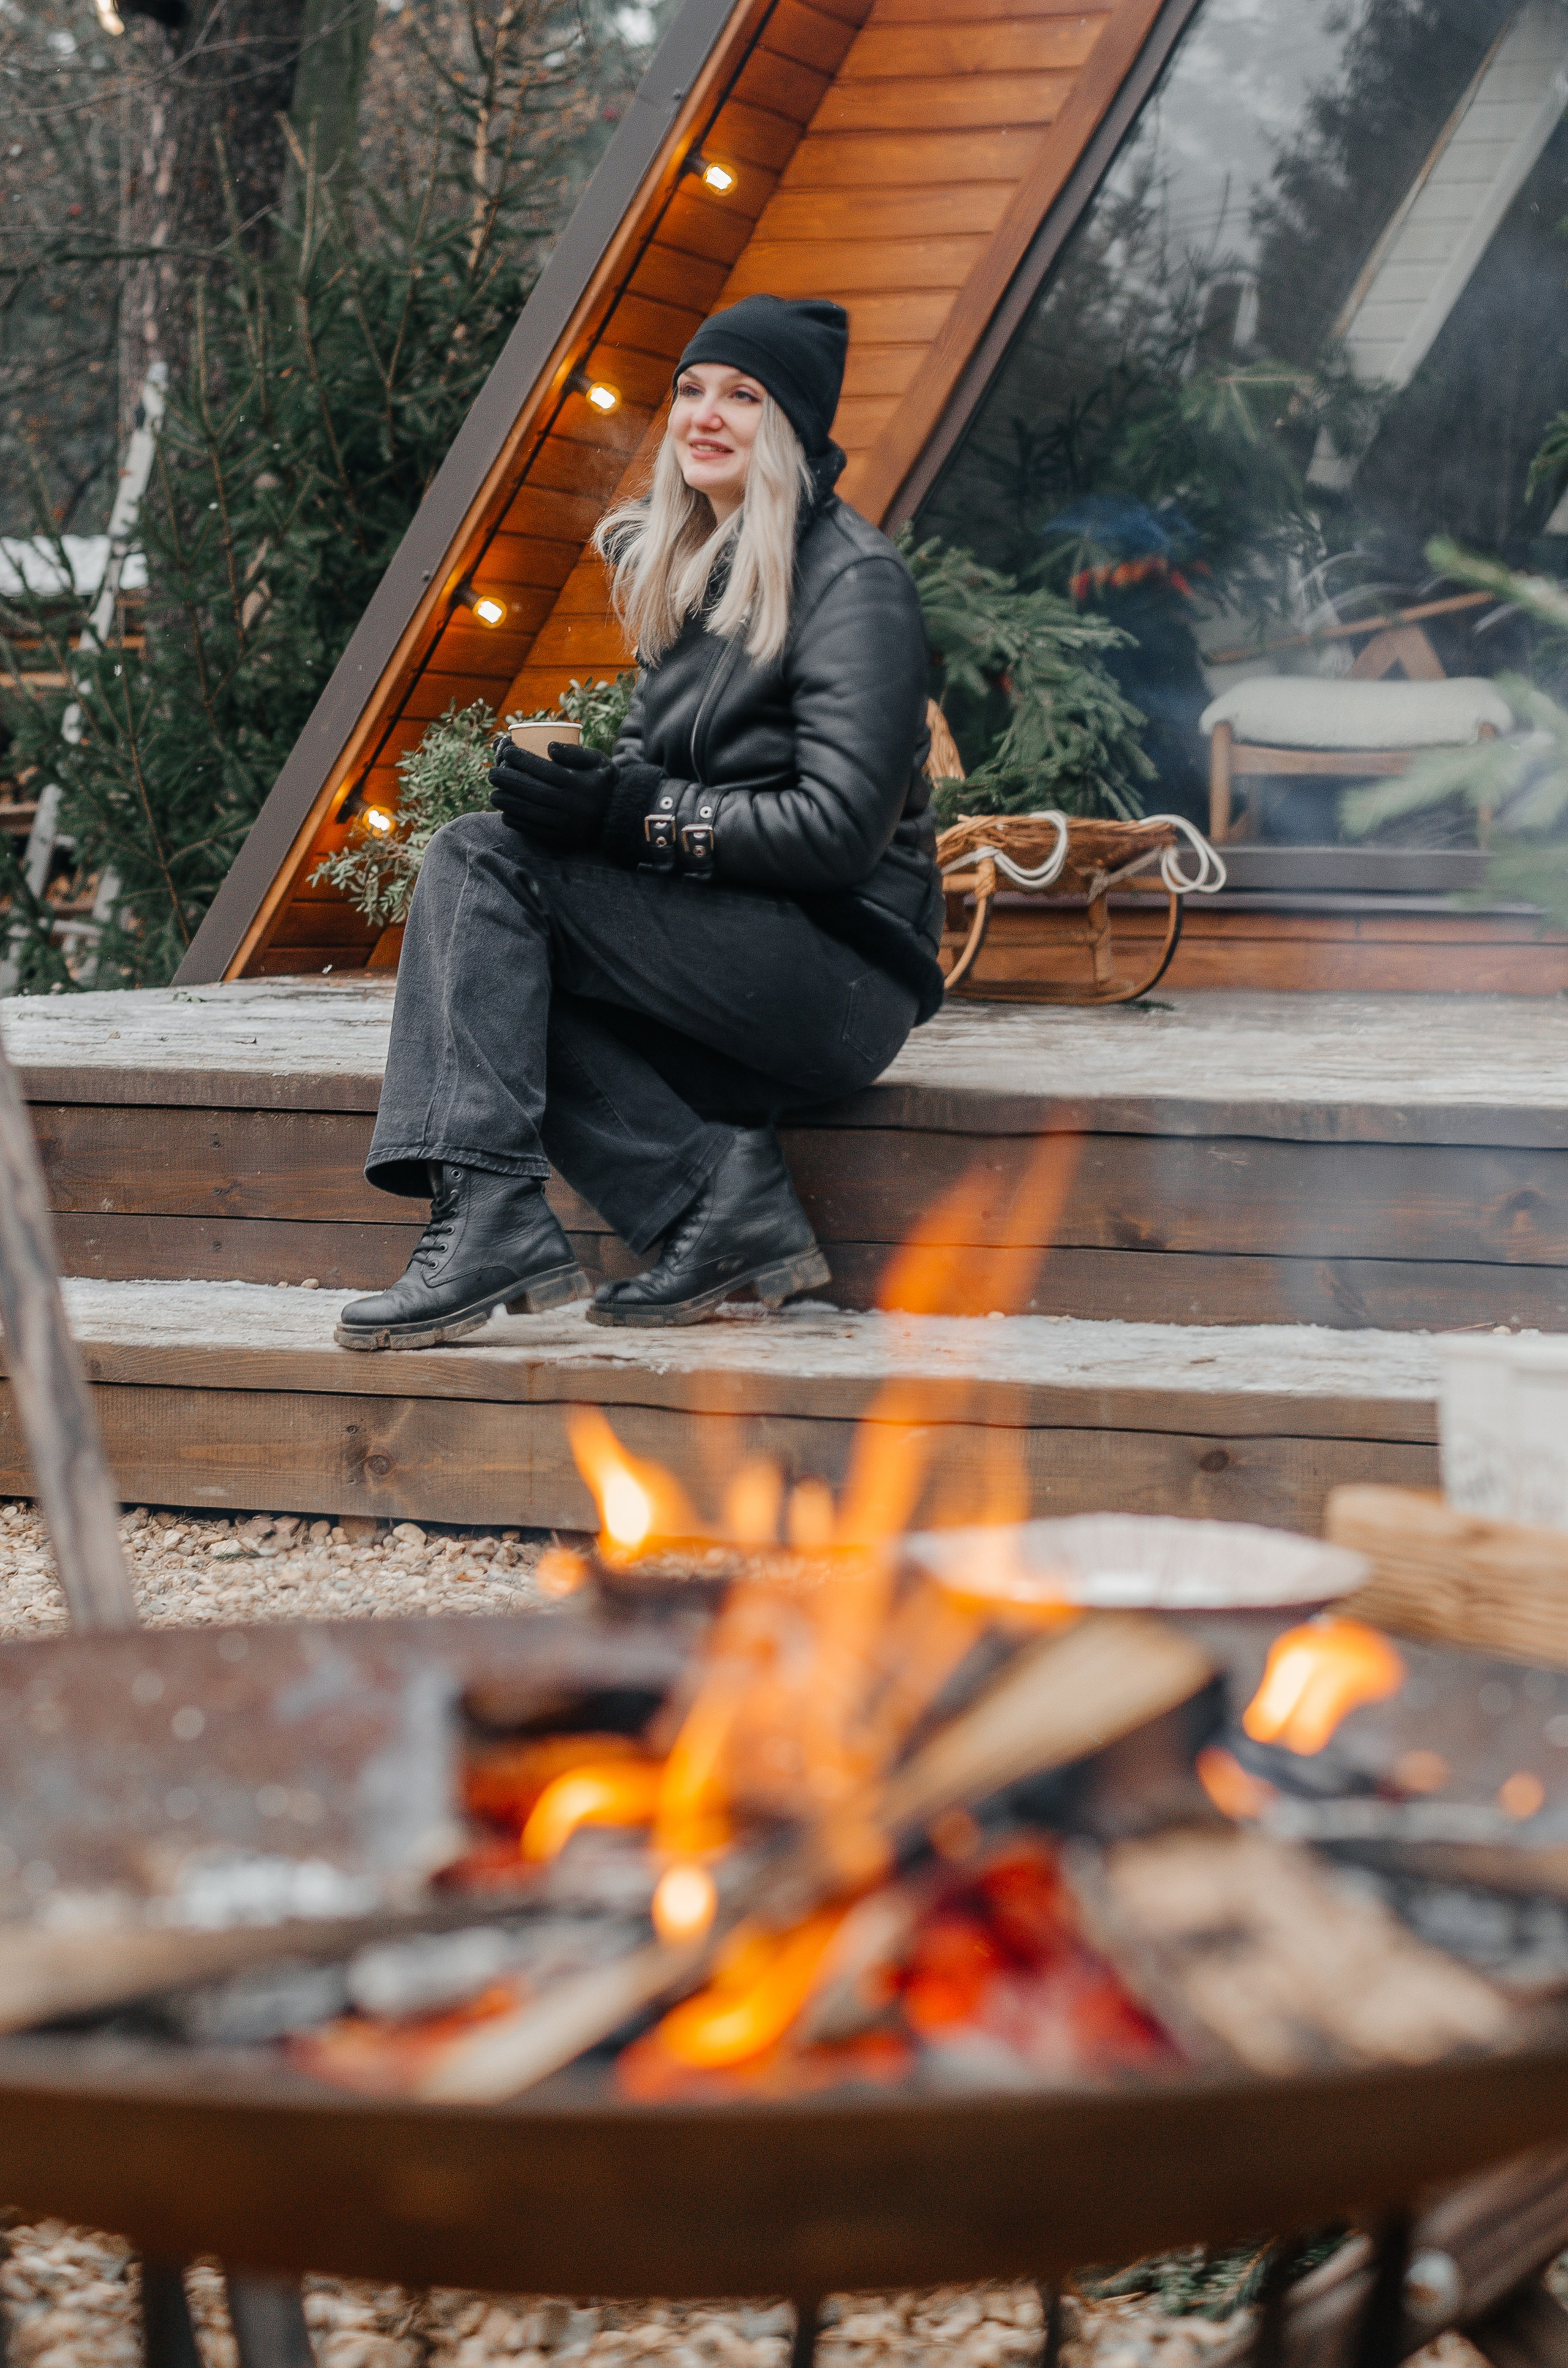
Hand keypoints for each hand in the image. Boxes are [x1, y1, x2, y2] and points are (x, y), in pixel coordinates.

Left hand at [488, 737, 615, 851]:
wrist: (619, 818)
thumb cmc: (604, 784)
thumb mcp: (599, 762)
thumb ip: (576, 752)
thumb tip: (549, 746)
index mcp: (577, 784)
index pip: (542, 769)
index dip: (521, 759)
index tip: (507, 751)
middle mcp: (570, 805)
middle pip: (531, 791)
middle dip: (507, 780)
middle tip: (492, 773)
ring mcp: (564, 824)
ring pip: (528, 812)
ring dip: (507, 803)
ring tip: (494, 794)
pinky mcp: (561, 839)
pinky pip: (532, 830)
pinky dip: (516, 821)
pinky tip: (506, 813)